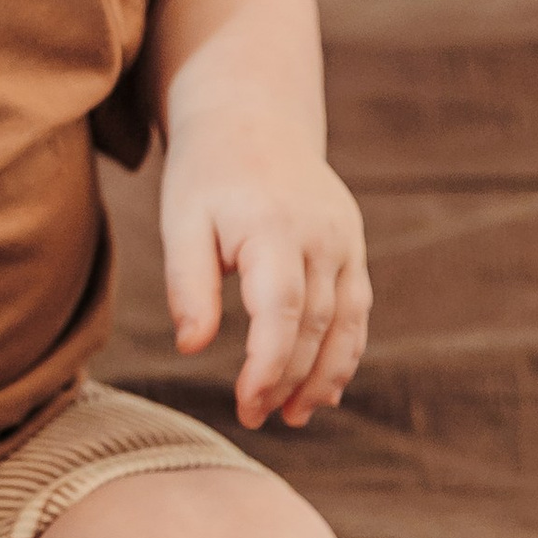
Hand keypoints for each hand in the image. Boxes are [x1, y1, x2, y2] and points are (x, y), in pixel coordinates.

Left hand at [161, 129, 368, 431]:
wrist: (254, 118)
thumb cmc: (207, 175)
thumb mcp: (180, 220)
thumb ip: (188, 284)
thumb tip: (192, 348)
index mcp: (274, 226)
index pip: (281, 310)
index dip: (268, 365)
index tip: (245, 404)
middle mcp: (322, 234)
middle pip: (314, 324)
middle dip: (288, 379)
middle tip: (255, 419)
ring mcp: (345, 240)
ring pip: (346, 322)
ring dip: (325, 376)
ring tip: (294, 417)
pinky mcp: (353, 246)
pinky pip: (357, 308)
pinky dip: (345, 351)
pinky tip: (324, 388)